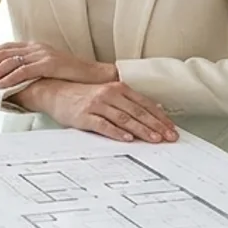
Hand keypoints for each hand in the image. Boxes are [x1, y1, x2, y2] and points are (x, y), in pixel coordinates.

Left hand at [0, 42, 113, 89]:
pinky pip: (24, 71)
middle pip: (3, 54)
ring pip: (10, 63)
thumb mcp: (46, 67)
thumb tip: (11, 77)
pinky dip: (10, 78)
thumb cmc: (69, 75)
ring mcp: (41, 54)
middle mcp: (35, 47)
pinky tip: (0, 86)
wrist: (93, 75)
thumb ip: (30, 68)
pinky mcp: (49, 64)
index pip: (5, 48)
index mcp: (33, 47)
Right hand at [12, 80, 176, 143]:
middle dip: (156, 126)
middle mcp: (109, 94)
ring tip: (154, 140)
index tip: (172, 129)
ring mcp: (97, 104)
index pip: (145, 104)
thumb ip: (130, 101)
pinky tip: (127, 138)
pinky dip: (117, 132)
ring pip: (124, 118)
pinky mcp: (85, 116)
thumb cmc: (83, 96)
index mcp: (118, 88)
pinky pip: (104, 125)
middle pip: (138, 112)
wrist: (55, 93)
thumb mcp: (109, 94)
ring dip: (141, 130)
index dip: (160, 117)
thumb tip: (156, 108)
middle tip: (169, 137)